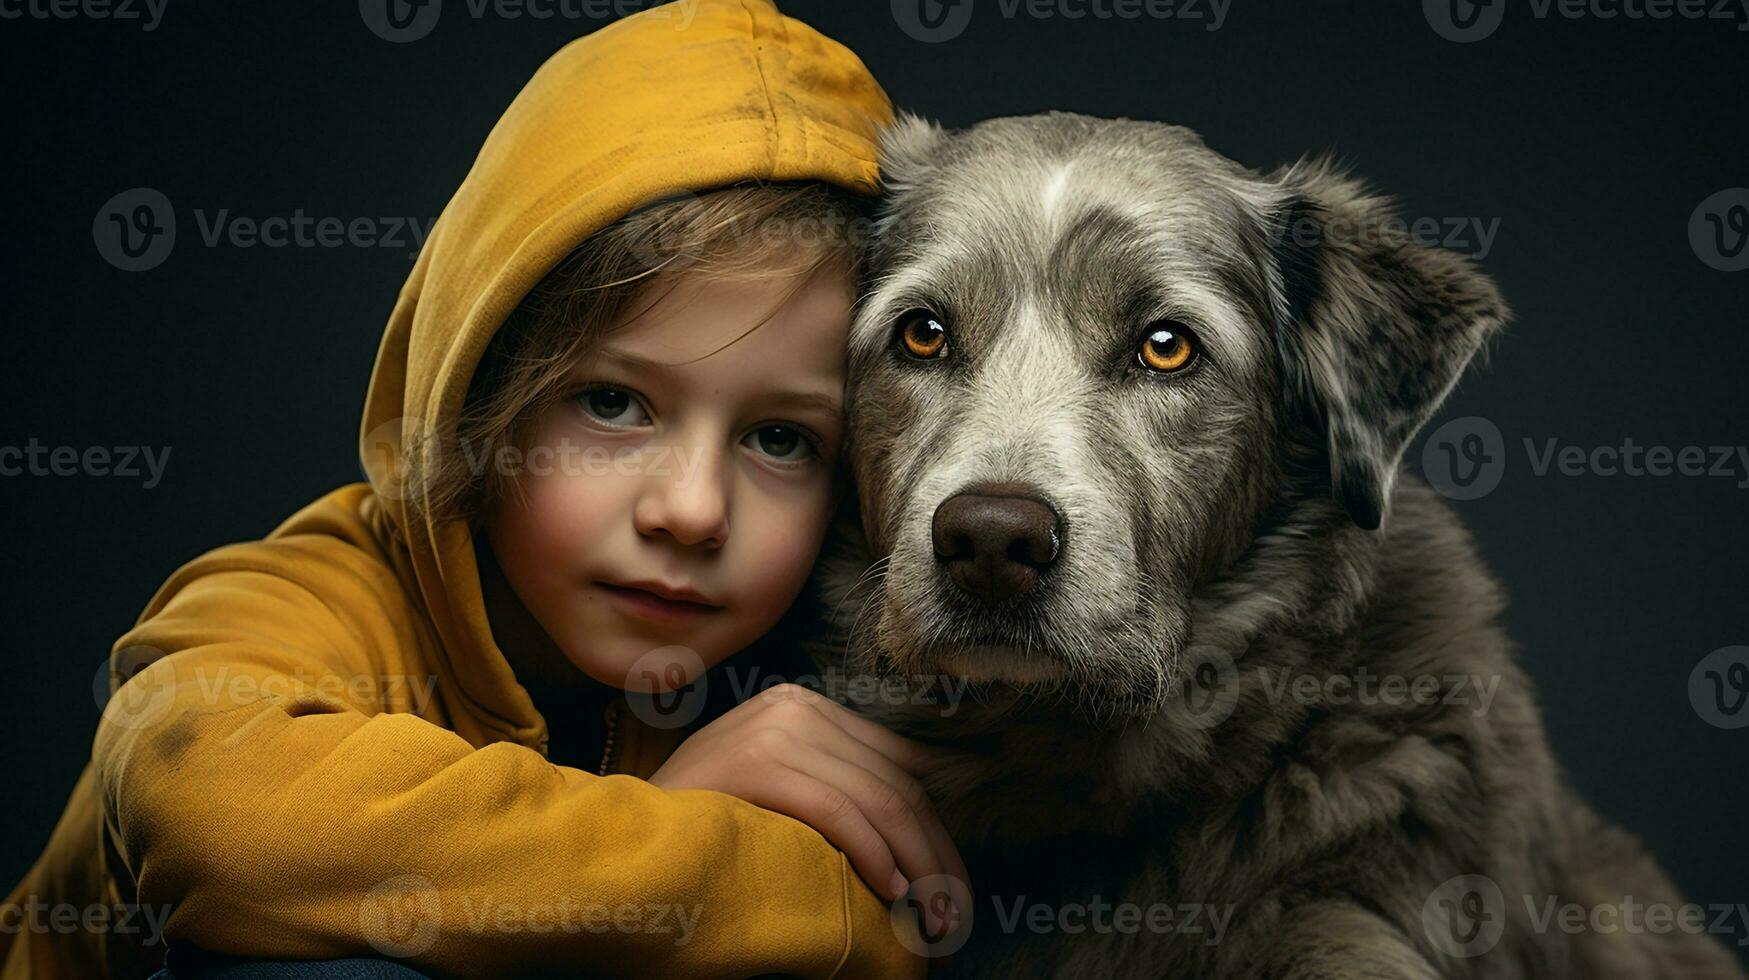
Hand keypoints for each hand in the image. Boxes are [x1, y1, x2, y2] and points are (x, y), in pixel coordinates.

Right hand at [647, 682, 968, 933]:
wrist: (624, 835)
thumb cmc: (708, 822)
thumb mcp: (783, 791)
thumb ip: (841, 785)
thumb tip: (925, 819)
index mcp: (804, 706)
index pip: (898, 762)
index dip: (937, 827)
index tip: (954, 882)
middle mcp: (794, 705)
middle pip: (896, 782)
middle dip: (934, 854)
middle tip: (952, 915)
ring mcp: (774, 729)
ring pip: (878, 798)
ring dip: (916, 866)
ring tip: (930, 918)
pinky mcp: (758, 762)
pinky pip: (839, 811)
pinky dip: (873, 854)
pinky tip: (890, 891)